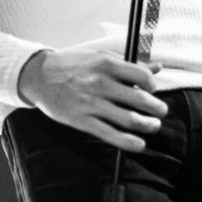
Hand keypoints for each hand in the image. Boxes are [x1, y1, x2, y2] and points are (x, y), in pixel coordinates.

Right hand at [17, 48, 167, 151]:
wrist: (40, 76)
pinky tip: (139, 144)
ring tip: (154, 125)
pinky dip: (128, 142)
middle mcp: (101, 83)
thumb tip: (158, 67)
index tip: (153, 90)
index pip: (142, 76)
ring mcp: (91, 103)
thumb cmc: (74, 65)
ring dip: (148, 125)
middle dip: (157, 108)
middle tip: (161, 111)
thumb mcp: (101, 57)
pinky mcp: (82, 121)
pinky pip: (110, 134)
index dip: (153, 85)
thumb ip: (130, 64)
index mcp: (107, 64)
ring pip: (128, 119)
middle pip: (139, 99)